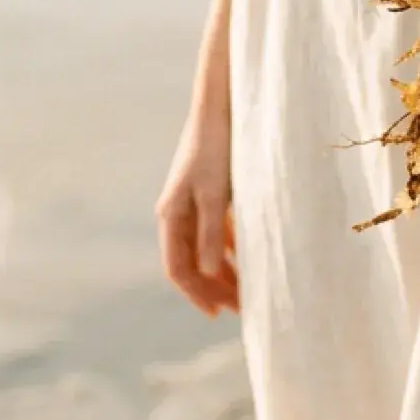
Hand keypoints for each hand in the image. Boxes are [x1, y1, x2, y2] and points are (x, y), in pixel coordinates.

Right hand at [156, 111, 238, 314]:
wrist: (223, 106)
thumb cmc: (218, 148)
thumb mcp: (216, 194)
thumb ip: (211, 233)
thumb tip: (205, 272)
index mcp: (171, 215)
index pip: (178, 267)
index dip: (197, 293)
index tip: (219, 314)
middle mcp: (178, 212)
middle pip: (191, 261)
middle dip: (213, 287)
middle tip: (241, 308)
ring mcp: (193, 201)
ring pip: (205, 247)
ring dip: (223, 270)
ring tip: (247, 289)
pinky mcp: (211, 191)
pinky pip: (217, 230)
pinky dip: (231, 247)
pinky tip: (248, 256)